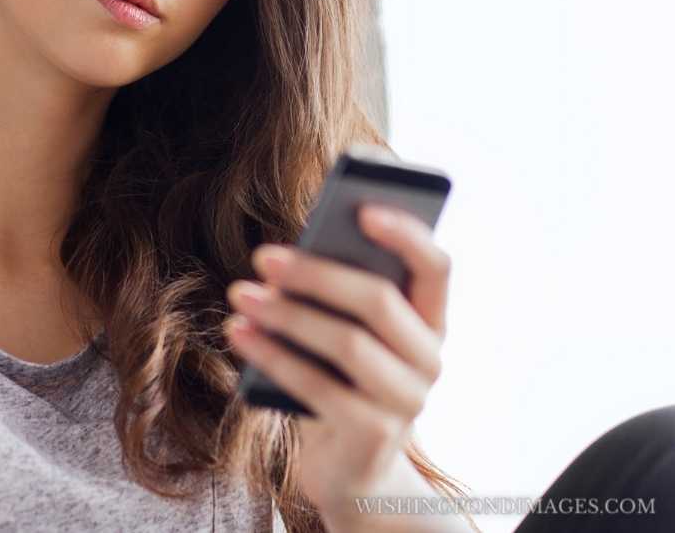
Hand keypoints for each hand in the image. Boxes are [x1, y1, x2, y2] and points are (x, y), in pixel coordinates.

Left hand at [225, 203, 450, 528]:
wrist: (346, 466)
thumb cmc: (338, 373)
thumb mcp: (343, 325)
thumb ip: (335, 288)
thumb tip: (291, 252)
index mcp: (430, 319)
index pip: (436, 266)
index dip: (405, 234)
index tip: (361, 207)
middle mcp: (430, 359)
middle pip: (380, 301)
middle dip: (317, 273)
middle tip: (263, 256)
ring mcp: (407, 402)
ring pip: (349, 343)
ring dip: (287, 313)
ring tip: (239, 293)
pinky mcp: (373, 438)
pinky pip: (319, 387)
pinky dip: (273, 355)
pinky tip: (238, 332)